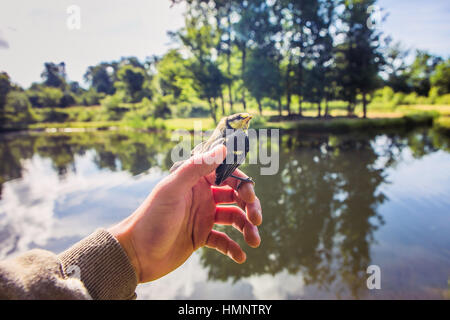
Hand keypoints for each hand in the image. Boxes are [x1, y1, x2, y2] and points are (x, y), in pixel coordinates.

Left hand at [109, 145, 261, 282]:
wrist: (136, 254)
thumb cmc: (151, 218)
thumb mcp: (172, 189)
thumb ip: (196, 167)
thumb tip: (223, 148)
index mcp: (195, 181)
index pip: (226, 174)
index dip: (242, 183)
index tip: (249, 196)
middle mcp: (202, 196)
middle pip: (235, 196)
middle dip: (250, 206)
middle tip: (256, 219)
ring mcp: (203, 217)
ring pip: (233, 218)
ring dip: (246, 228)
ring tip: (254, 241)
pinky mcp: (201, 237)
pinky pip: (223, 240)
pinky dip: (233, 248)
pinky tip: (239, 256)